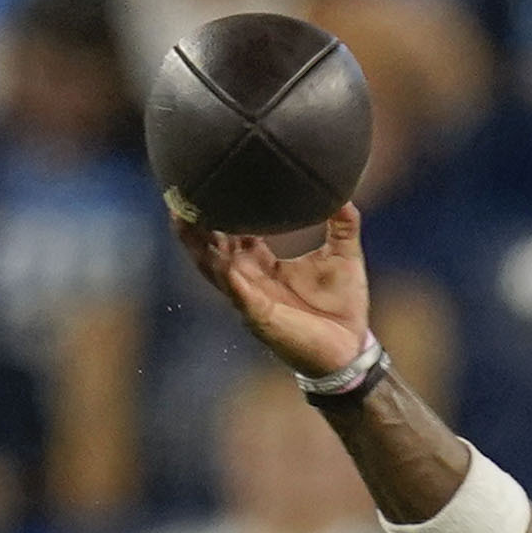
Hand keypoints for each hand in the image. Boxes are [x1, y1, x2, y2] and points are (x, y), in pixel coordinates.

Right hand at [175, 204, 372, 379]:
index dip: (218, 211)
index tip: (209, 182)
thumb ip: (343, 224)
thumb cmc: (342, 307)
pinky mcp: (259, 316)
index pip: (232, 234)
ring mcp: (250, 299)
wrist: (350, 350)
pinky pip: (238, 292)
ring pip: (213, 268)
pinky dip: (227, 274)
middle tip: (181, 191)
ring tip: (181, 217)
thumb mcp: (343, 257)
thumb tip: (345, 191)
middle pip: (210, 248)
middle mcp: (249, 280)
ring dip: (197, 245)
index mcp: (264, 265)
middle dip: (193, 223)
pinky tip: (217, 257)